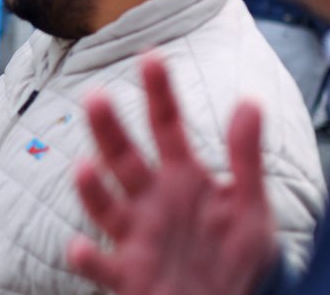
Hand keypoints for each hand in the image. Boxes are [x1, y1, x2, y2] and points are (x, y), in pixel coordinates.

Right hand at [67, 54, 277, 294]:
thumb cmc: (241, 255)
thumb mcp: (251, 205)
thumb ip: (246, 157)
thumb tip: (250, 102)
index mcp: (183, 176)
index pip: (167, 126)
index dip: (159, 93)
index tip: (149, 56)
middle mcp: (152, 199)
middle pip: (124, 158)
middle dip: (109, 130)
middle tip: (96, 97)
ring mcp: (136, 235)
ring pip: (106, 206)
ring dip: (92, 190)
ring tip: (85, 168)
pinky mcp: (127, 274)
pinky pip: (101, 266)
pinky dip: (87, 258)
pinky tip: (78, 248)